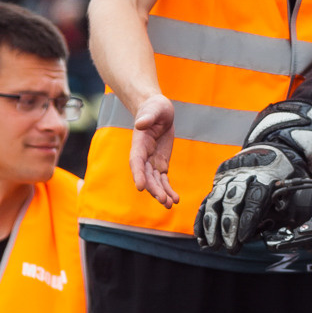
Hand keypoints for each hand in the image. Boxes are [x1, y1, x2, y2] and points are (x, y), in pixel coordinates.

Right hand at [127, 92, 177, 206]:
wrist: (158, 111)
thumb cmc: (154, 108)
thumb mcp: (153, 109)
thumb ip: (147, 117)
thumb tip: (140, 123)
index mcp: (138, 144)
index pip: (136, 162)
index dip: (138, 174)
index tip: (140, 187)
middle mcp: (143, 155)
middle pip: (147, 176)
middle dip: (154, 189)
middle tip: (163, 200)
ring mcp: (152, 161)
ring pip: (155, 181)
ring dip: (162, 193)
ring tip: (170, 204)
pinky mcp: (161, 163)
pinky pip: (163, 179)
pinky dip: (168, 189)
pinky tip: (175, 199)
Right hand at [196, 143, 299, 250]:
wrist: (269, 150)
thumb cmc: (281, 175)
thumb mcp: (287, 187)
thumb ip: (279, 207)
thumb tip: (268, 229)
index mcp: (264, 177)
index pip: (254, 199)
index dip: (248, 220)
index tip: (243, 237)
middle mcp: (243, 176)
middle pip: (232, 200)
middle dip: (228, 226)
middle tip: (229, 246)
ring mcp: (229, 178)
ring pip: (215, 200)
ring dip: (212, 225)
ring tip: (212, 244)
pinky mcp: (218, 181)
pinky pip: (207, 200)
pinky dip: (202, 219)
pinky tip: (201, 235)